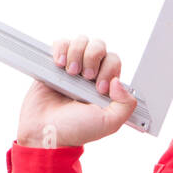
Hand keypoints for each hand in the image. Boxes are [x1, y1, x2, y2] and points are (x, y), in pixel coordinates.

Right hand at [16, 35, 137, 147]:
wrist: (46, 131)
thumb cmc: (76, 130)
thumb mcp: (110, 123)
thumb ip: (126, 105)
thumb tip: (118, 82)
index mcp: (106, 84)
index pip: (113, 60)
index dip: (108, 70)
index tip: (98, 88)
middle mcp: (90, 73)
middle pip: (99, 46)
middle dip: (92, 58)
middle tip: (85, 77)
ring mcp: (72, 67)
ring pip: (81, 41)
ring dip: (76, 53)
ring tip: (70, 72)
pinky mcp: (53, 65)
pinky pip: (60, 43)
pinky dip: (61, 49)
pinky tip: (59, 64)